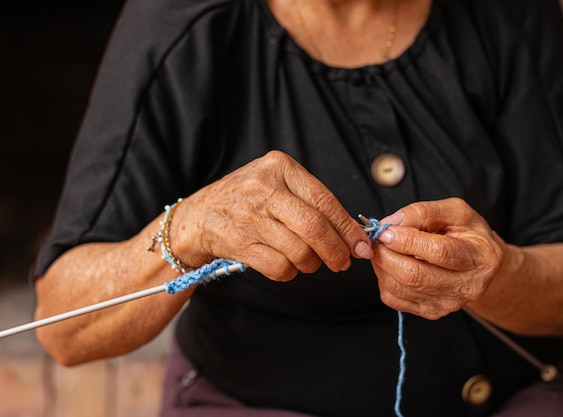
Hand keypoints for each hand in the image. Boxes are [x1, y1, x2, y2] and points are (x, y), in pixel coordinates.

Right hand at [172, 151, 372, 280]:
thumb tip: (353, 233)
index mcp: (279, 167)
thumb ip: (312, 202)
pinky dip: (290, 272)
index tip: (362, 246)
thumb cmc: (248, 200)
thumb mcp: (277, 184)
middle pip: (314, 227)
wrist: (198, 216)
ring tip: (309, 261)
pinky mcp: (237, 242)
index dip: (348, 228)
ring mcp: (248, 216)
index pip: (325, 200)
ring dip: (311, 264)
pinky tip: (286, 265)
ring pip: (299, 251)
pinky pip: (279, 268)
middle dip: (336, 251)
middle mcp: (262, 188)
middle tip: (343, 262)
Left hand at [370, 198, 504, 318]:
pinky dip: (383, 279)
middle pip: (415, 276)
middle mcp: (467, 286)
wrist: (479, 263)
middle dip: (387, 255)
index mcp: (479, 257)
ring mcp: (448, 303)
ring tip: (381, 249)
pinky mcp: (430, 311)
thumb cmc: (467, 233)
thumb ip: (424, 212)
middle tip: (376, 239)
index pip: (438, 252)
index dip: (407, 241)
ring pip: (400, 289)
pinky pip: (394, 299)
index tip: (387, 231)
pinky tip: (389, 264)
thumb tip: (391, 224)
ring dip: (382, 266)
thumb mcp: (455, 211)